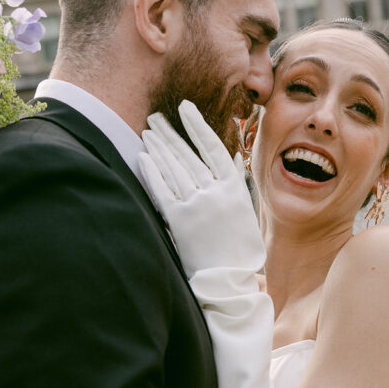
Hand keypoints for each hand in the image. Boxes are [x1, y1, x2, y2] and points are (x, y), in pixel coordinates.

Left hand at [139, 100, 264, 277]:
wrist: (229, 280)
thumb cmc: (240, 249)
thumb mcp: (245, 212)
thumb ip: (235, 183)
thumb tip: (231, 158)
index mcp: (233, 188)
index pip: (212, 147)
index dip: (197, 125)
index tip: (185, 107)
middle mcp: (214, 193)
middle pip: (187, 154)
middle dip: (170, 133)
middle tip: (156, 116)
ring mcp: (195, 206)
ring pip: (173, 169)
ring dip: (158, 147)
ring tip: (148, 132)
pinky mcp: (179, 221)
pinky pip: (161, 190)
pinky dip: (151, 172)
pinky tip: (143, 157)